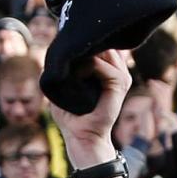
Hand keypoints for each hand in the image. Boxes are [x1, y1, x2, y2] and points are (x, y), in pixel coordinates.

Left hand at [49, 48, 133, 168]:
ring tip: (74, 70)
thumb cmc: (71, 115)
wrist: (82, 137)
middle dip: (87, 44)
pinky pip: (104, 66)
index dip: (87, 40)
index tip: (70, 41)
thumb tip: (55, 48)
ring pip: (106, 51)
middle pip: (105, 44)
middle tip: (70, 50)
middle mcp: (117, 71)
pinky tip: (78, 75)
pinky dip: (90, 66)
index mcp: (107, 71)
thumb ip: (61, 67)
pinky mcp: (119, 85)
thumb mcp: (62, 86)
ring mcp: (121, 77)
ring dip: (87, 55)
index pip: (102, 44)